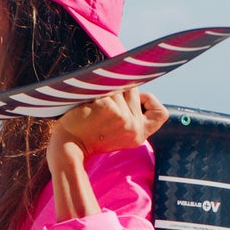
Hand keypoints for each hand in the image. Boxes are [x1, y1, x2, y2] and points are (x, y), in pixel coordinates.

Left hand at [51, 88, 167, 159]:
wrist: (68, 146)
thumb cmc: (90, 135)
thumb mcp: (119, 133)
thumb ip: (132, 117)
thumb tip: (137, 83)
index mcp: (139, 135)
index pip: (161, 114)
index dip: (151, 101)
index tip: (136, 101)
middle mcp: (134, 128)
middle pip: (134, 91)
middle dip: (120, 92)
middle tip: (102, 109)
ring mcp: (121, 118)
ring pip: (119, 86)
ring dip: (105, 90)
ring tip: (93, 108)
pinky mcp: (107, 108)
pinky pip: (105, 86)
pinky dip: (95, 90)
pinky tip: (87, 104)